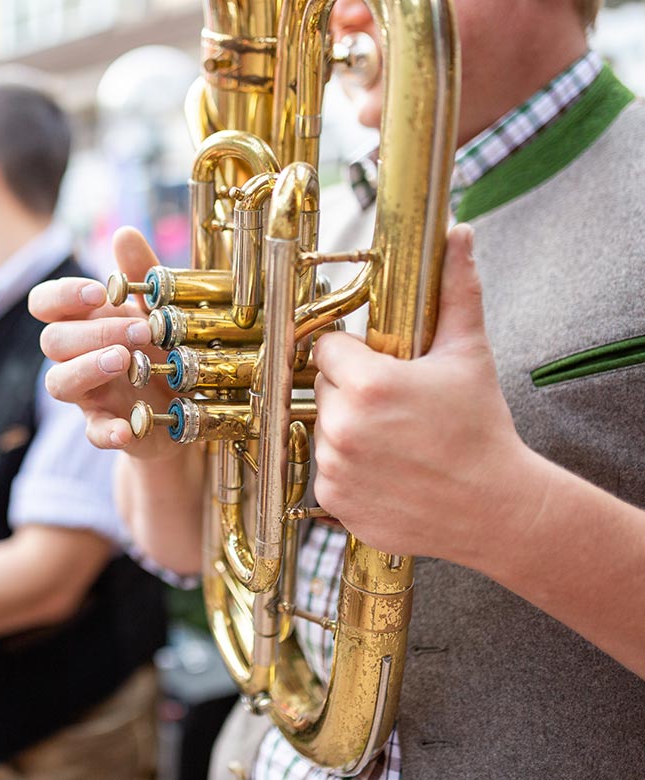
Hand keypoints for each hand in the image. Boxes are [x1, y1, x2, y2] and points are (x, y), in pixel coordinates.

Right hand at [28, 227, 178, 457]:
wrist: (187, 404)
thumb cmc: (163, 347)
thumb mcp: (159, 308)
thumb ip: (142, 273)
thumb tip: (124, 233)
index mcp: (83, 322)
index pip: (45, 304)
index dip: (63, 295)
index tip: (99, 293)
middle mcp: (76, 357)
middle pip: (52, 342)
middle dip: (93, 332)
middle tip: (139, 330)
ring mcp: (88, 395)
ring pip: (57, 383)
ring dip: (87, 369)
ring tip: (125, 361)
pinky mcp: (107, 428)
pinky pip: (93, 433)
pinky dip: (108, 431)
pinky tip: (130, 426)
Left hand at [311, 224, 534, 561]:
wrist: (496, 509)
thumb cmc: (482, 430)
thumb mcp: (469, 355)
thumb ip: (456, 291)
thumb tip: (458, 235)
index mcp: (367, 384)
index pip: (327, 349)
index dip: (354, 355)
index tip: (381, 366)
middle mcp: (342, 426)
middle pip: (322, 388)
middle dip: (351, 391)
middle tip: (397, 406)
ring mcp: (335, 466)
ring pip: (322, 429)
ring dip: (348, 430)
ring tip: (395, 441)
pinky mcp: (334, 499)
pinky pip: (325, 470)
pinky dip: (348, 469)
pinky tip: (388, 470)